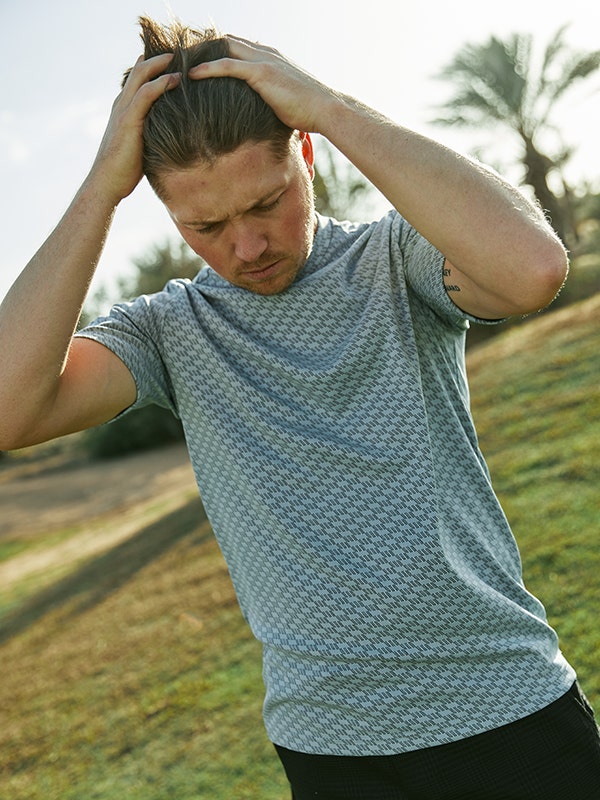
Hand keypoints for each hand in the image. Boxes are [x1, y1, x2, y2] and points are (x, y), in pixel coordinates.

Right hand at [88, 54, 180, 204]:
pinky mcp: (129, 121)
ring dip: (161, 64)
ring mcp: (124, 111)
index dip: (153, 67)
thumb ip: (151, 135)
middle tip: (179, 52)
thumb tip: (171, 138)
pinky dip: (161, 83)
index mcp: (123, 110)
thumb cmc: (124, 171)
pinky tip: (176, 79)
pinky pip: (146, 94)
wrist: (107, 183)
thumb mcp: (140, 147)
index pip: (137, 79)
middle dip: (158, 58)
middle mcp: (122, 105)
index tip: (172, 62)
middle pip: (139, 70)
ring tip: (180, 57)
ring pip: (141, 75)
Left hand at [188, 36, 335, 133]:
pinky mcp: (261, 73)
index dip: (216, 51)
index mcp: (269, 58)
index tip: (197, 61)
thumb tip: (259, 118)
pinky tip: (191, 75)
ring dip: (200, 54)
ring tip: (179, 63)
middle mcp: (265, 53)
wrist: (326, 110)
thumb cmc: (309, 112)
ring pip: (223, 47)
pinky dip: (208, 68)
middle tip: (180, 59)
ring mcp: (263, 60)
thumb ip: (269, 101)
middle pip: (226, 40)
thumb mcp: (284, 102)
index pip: (237, 46)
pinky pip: (228, 65)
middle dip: (203, 47)